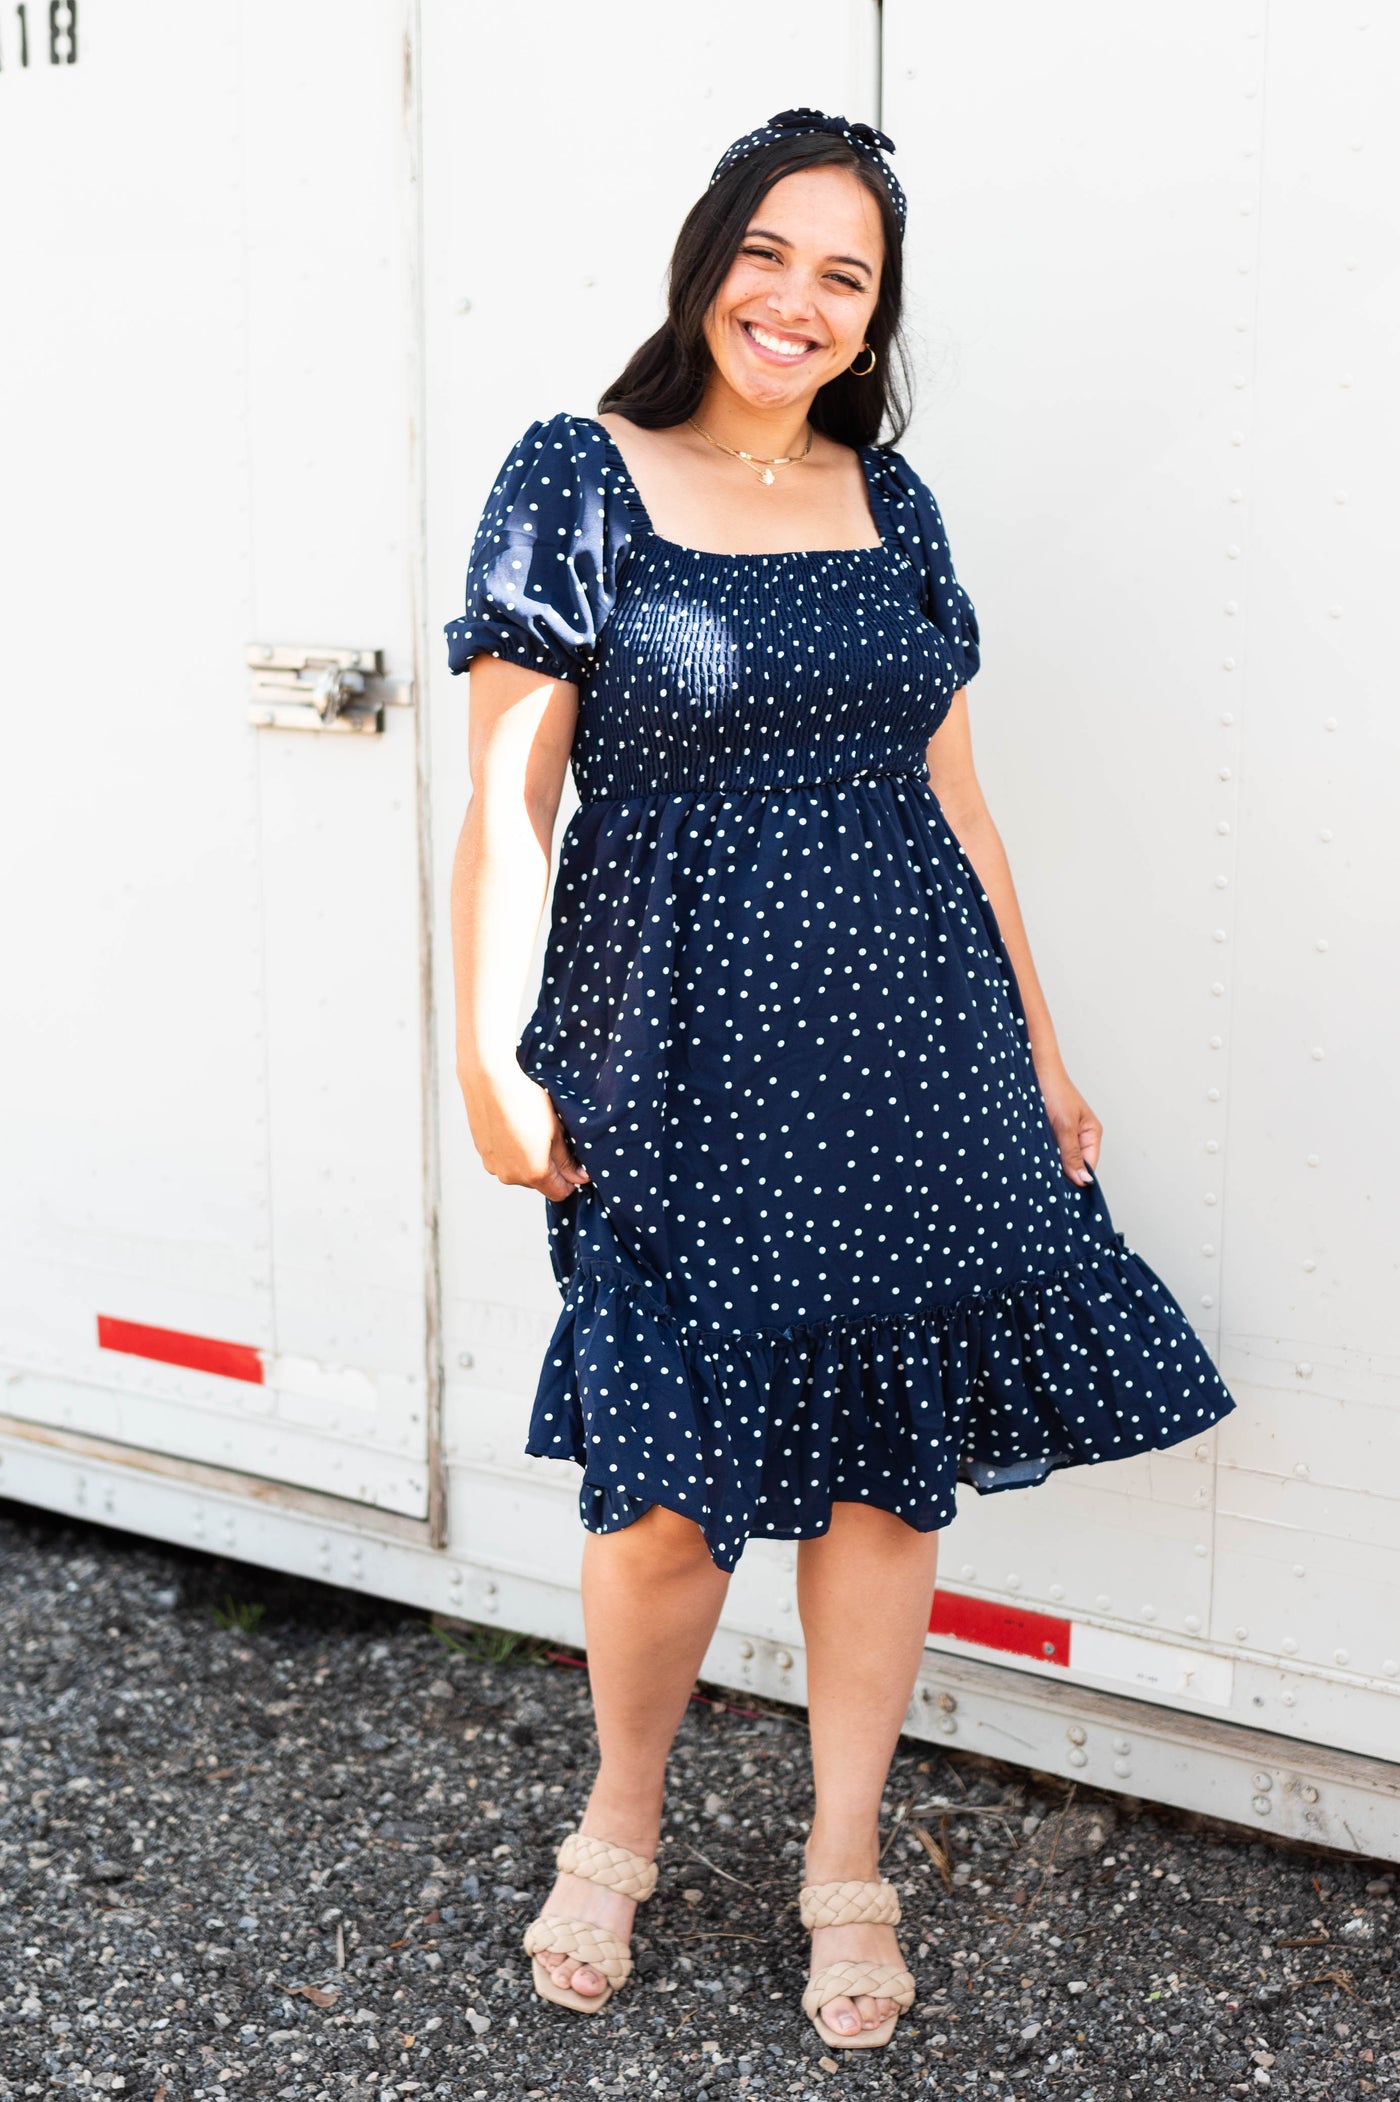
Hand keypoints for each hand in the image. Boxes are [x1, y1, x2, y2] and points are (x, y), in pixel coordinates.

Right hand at [460, 1062, 590, 1201]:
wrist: (489, 1082)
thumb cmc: (526, 1102)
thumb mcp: (557, 1131)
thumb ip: (568, 1161)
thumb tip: (580, 1179)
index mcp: (534, 1173)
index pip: (560, 1193)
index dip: (570, 1180)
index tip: (573, 1162)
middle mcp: (511, 1177)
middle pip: (539, 1184)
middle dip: (549, 1168)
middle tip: (551, 1139)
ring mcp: (494, 1167)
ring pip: (520, 1173)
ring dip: (528, 1160)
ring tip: (530, 1131)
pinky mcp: (483, 1155)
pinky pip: (504, 1161)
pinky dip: (512, 1152)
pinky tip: (514, 1128)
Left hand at [1034, 1057, 1101, 1187]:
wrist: (1033, 1068)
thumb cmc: (1054, 1090)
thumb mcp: (1064, 1125)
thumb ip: (1072, 1153)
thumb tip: (1084, 1180)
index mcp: (1091, 1133)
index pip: (1088, 1167)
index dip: (1077, 1179)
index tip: (1062, 1193)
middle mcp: (1079, 1136)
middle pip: (1074, 1164)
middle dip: (1062, 1173)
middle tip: (1047, 1184)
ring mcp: (1063, 1134)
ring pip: (1059, 1158)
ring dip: (1049, 1164)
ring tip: (1038, 1172)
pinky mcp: (1047, 1132)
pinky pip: (1047, 1150)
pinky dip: (1041, 1155)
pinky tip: (1031, 1160)